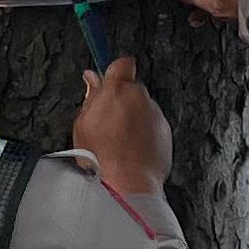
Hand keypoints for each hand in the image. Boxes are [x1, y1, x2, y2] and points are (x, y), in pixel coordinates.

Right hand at [75, 56, 171, 202]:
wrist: (127, 183)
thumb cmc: (101, 155)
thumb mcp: (83, 123)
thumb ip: (91, 97)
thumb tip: (92, 79)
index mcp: (119, 90)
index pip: (122, 64)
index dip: (115, 72)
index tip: (107, 82)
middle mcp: (142, 98)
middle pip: (133, 89)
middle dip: (122, 101)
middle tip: (106, 122)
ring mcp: (156, 116)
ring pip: (144, 110)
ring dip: (134, 120)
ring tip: (118, 143)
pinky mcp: (166, 134)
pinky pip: (153, 128)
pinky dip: (144, 135)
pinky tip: (131, 152)